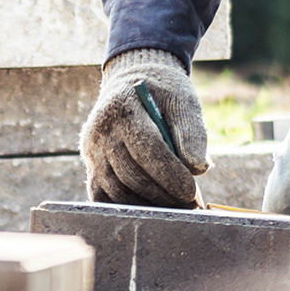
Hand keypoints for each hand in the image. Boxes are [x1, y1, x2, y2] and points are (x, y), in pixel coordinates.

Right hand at [81, 49, 209, 206]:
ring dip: (148, 205)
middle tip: (188, 206)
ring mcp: (91, 152)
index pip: (145, 148)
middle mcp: (101, 132)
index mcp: (123, 108)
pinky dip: (128, 207)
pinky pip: (104, 197)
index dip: (169, 173)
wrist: (132, 83)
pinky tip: (152, 206)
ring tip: (175, 207)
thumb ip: (192, 132)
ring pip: (117, 191)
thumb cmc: (163, 93)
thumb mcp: (183, 101)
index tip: (191, 191)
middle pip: (131, 175)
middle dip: (163, 195)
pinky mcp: (90, 167)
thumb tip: (199, 169)